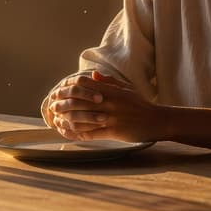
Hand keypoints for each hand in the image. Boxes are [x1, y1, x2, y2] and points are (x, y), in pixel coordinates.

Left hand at [43, 71, 165, 142]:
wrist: (157, 120)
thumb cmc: (141, 104)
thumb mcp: (127, 89)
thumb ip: (110, 82)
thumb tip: (95, 76)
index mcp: (112, 91)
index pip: (86, 85)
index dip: (70, 87)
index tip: (60, 91)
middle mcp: (110, 103)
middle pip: (81, 101)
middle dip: (64, 104)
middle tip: (52, 107)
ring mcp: (112, 118)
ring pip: (83, 118)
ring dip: (67, 120)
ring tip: (57, 121)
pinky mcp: (114, 132)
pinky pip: (92, 133)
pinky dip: (78, 134)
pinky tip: (69, 134)